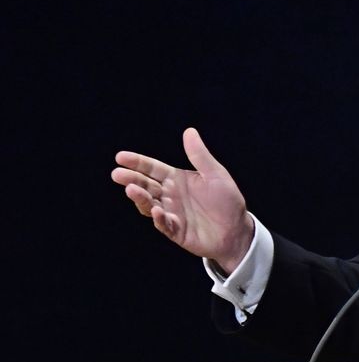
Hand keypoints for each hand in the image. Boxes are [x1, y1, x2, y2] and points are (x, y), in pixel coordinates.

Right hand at [112, 127, 253, 273]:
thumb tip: (189, 131)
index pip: (152, 168)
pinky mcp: (175, 230)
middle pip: (146, 185)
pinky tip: (157, 211)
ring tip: (131, 190)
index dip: (137, 162)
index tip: (120, 157)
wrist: (237, 230)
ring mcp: (170, 213)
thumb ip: (200, 156)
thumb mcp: (215, 175)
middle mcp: (169, 195)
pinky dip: (158, 218)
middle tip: (117, 174)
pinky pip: (163, 224)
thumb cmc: (227, 201)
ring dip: (140, 198)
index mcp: (176, 179)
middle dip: (131, 179)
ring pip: (148, 204)